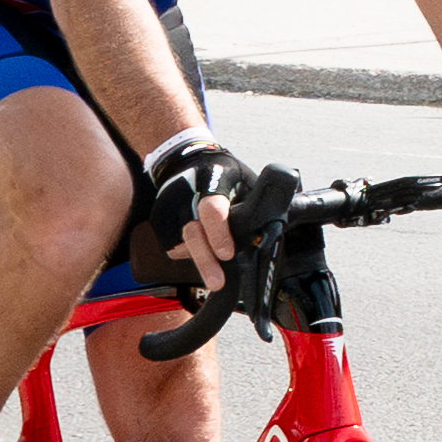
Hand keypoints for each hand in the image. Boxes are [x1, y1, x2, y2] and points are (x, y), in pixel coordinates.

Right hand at [130, 133, 245, 295]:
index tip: (227, 254)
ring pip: (182, 245)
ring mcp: (168, 208)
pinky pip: (174, 248)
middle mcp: (186, 194)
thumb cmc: (221, 171)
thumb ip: (258, 201)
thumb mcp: (244, 177)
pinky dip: (189, 254)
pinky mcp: (159, 221)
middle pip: (193, 233)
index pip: (212, 208)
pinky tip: (202, 248)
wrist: (183, 159)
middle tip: (218, 282)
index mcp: (212, 179)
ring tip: (214, 270)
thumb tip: (283, 224)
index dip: (219, 232)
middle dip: (205, 260)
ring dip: (201, 260)